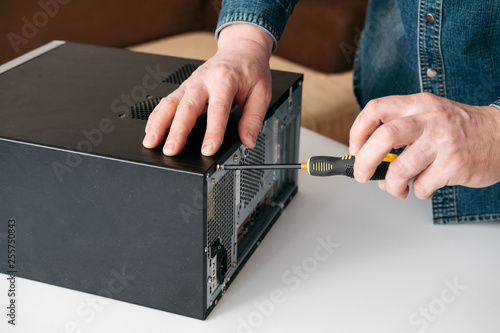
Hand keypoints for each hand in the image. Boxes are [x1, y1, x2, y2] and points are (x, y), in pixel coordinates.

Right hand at [142, 24, 272, 155]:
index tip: (208, 149)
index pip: (218, 108)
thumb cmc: (251, 70)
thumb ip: (253, 119)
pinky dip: (157, 116)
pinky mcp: (184, 87)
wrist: (241, 49)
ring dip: (159, 124)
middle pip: (187, 106)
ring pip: (170, 102)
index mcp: (225, 79)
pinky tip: (151, 130)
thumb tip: (248, 141)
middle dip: (177, 131)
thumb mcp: (261, 93)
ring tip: (151, 142)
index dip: (213, 131)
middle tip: (171, 150)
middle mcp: (204, 79)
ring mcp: (191, 82)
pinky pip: (166, 101)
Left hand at [349, 93, 499, 199]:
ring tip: (396, 188)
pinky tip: (425, 186)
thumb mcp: (430, 115)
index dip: (358, 130)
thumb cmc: (460, 128)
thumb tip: (370, 160)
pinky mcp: (454, 164)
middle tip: (361, 174)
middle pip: (384, 136)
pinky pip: (422, 185)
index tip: (354, 148)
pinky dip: (417, 191)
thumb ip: (401, 131)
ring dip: (391, 184)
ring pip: (400, 167)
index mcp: (418, 104)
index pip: (376, 109)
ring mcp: (443, 142)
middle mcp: (430, 119)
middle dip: (365, 160)